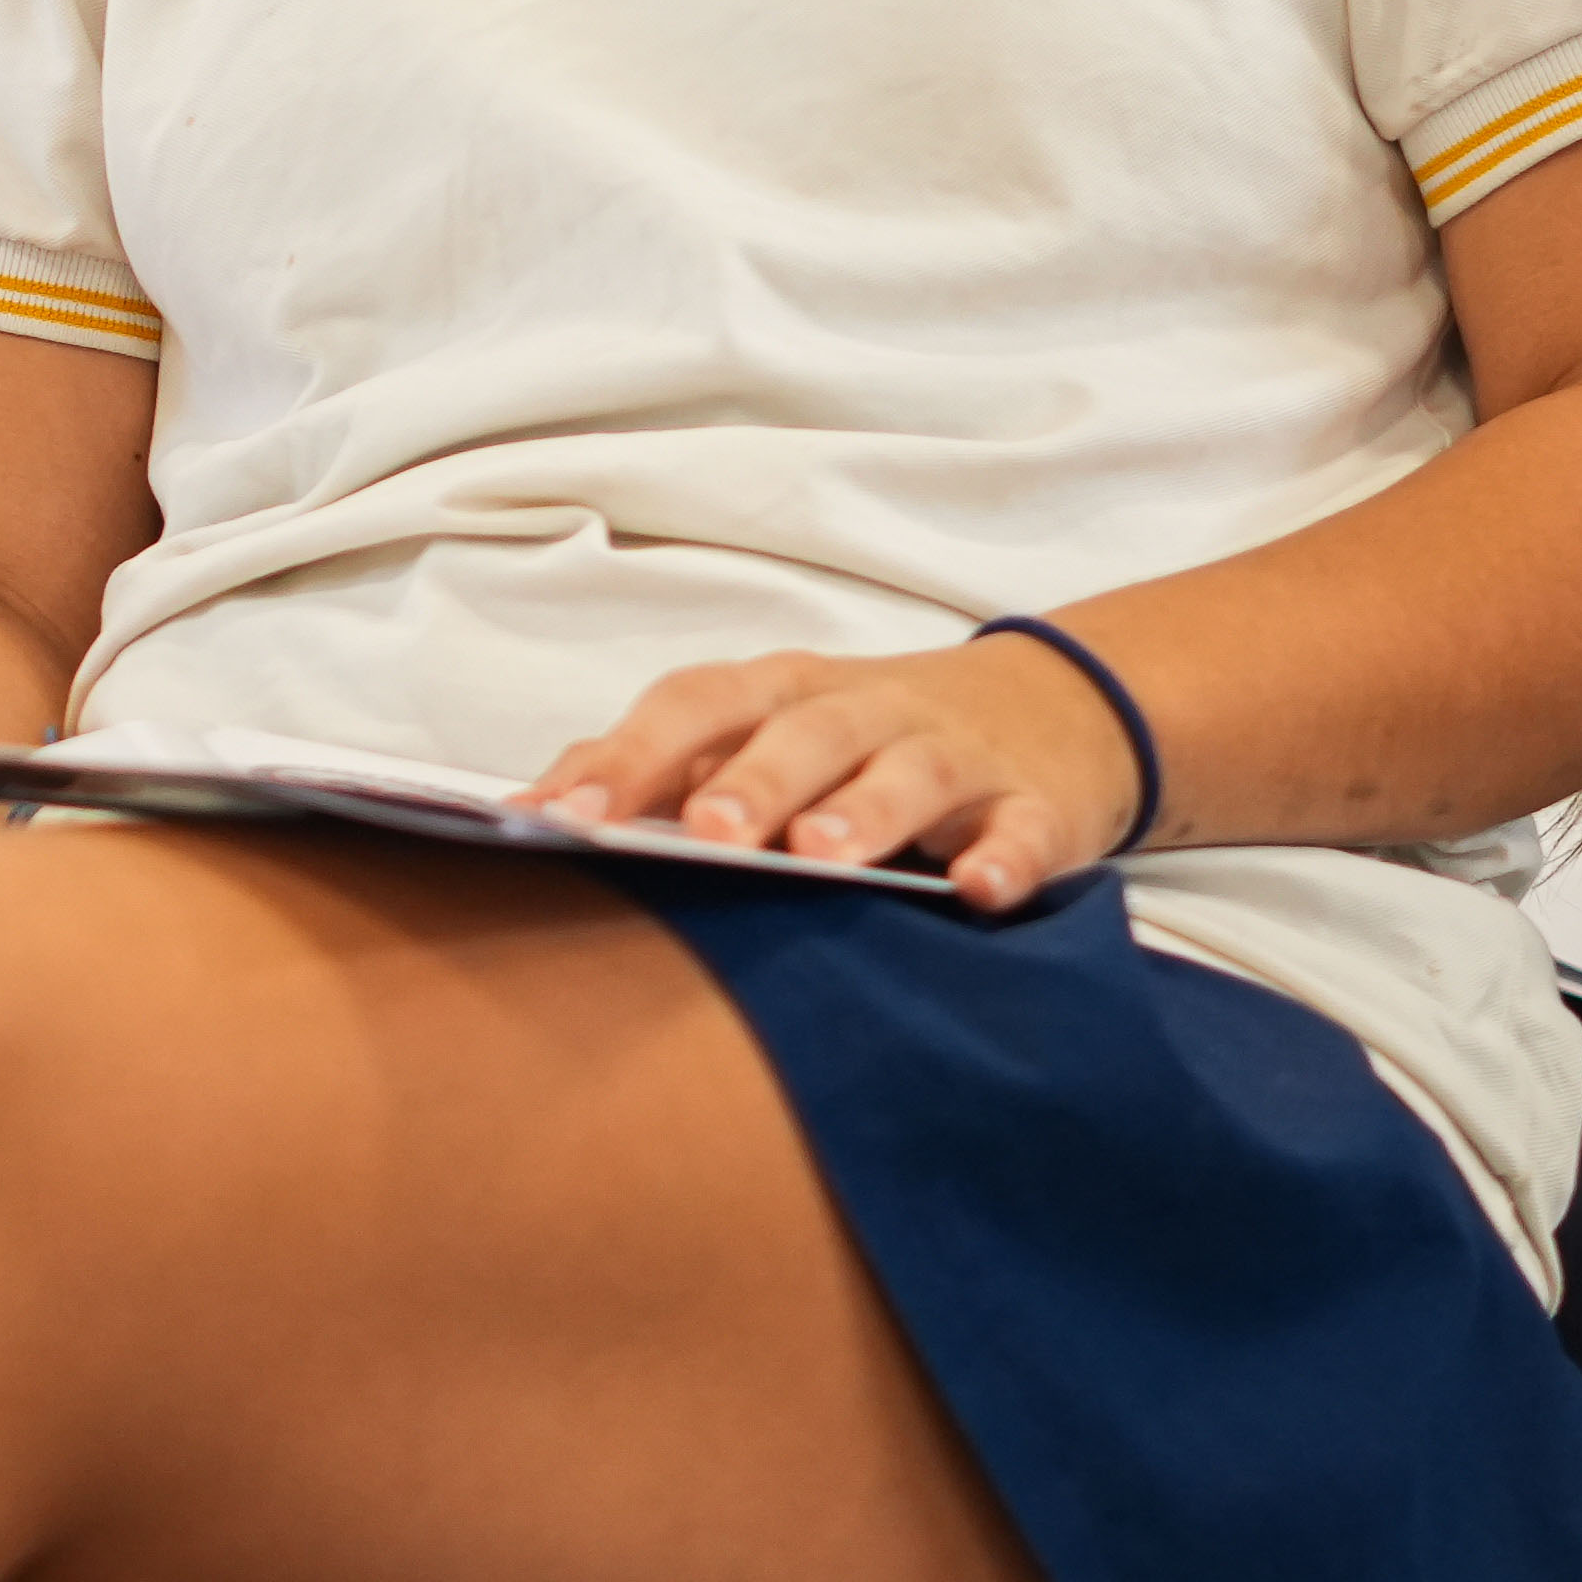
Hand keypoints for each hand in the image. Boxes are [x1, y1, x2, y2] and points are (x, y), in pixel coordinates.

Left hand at [523, 635, 1141, 911]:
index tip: (561, 817)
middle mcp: (860, 709)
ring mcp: (951, 753)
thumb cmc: (863, 738)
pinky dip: (1005, 854)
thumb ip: (654, 769)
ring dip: (864, 809)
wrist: (1054, 706)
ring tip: (820, 854)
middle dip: (748, 781)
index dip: (628, 756)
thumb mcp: (761, 735)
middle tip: (702, 833)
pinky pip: (1022, 827)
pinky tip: (981, 888)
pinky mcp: (1035, 802)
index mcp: (776, 693)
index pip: (693, 706)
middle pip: (800, 732)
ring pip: (906, 769)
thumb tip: (526, 814)